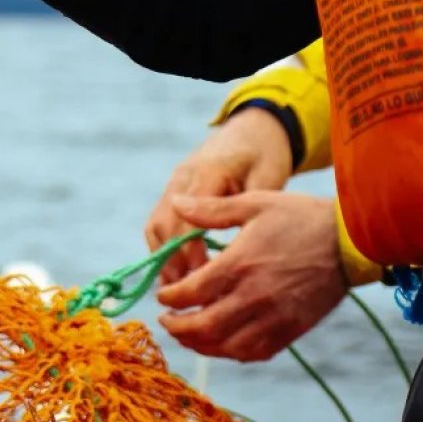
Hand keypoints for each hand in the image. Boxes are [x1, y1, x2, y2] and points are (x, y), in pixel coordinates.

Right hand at [145, 107, 293, 284]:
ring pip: (155, 226)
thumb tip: (228, 249)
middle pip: (164, 225)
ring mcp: (173, 183)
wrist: (253, 128)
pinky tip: (177, 273)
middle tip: (186, 293)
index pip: (188, 218)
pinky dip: (163, 250)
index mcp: (208, 172)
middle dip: (172, 261)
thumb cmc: (266, 155)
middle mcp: (183, 177)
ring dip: (163, 259)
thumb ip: (245, 211)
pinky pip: (158, 224)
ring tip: (177, 290)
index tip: (203, 278)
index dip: (191, 251)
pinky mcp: (172, 191)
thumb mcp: (267, 179)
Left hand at [156, 191, 346, 361]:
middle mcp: (255, 296)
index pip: (191, 293)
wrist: (353, 240)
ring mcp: (275, 317)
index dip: (169, 298)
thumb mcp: (255, 204)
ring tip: (187, 334)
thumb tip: (175, 204)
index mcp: (240, 264)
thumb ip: (211, 210)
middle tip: (166, 320)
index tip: (162, 296)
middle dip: (177, 327)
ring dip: (200, 345)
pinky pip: (255, 352)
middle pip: (203, 327)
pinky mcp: (293, 330)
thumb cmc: (301, 218)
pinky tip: (220, 343)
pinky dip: (232, 352)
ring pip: (227, 346)